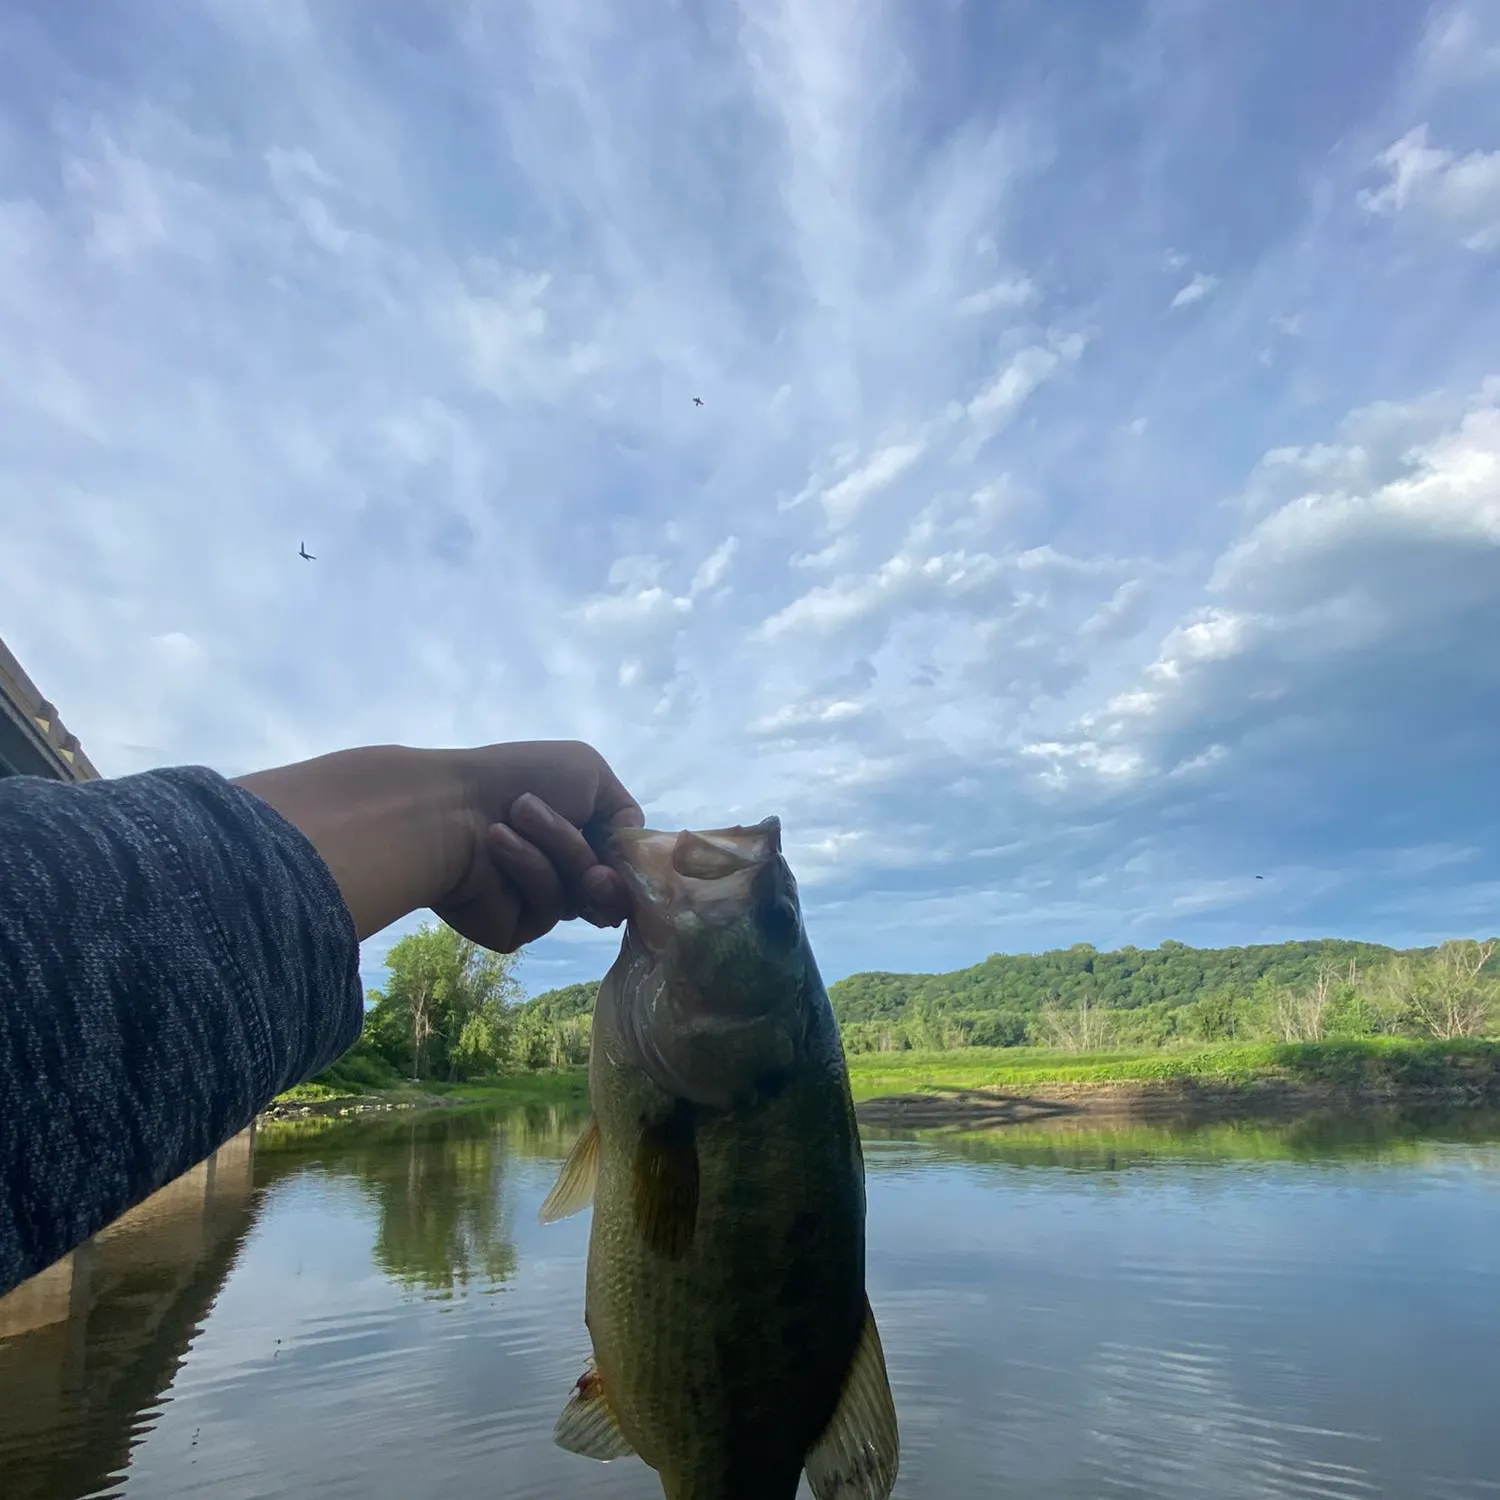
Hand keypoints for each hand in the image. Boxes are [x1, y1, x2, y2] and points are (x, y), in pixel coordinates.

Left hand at [439, 740, 644, 952]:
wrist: (448, 805)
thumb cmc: (519, 778)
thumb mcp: (591, 773)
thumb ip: (626, 814)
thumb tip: (630, 854)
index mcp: (576, 832)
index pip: (622, 864)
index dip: (630, 865)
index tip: (628, 859)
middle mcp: (558, 868)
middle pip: (610, 891)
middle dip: (598, 870)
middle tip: (592, 868)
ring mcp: (534, 900)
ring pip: (578, 899)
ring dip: (556, 854)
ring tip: (512, 823)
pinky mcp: (511, 927)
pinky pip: (544, 911)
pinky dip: (527, 872)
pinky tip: (495, 844)